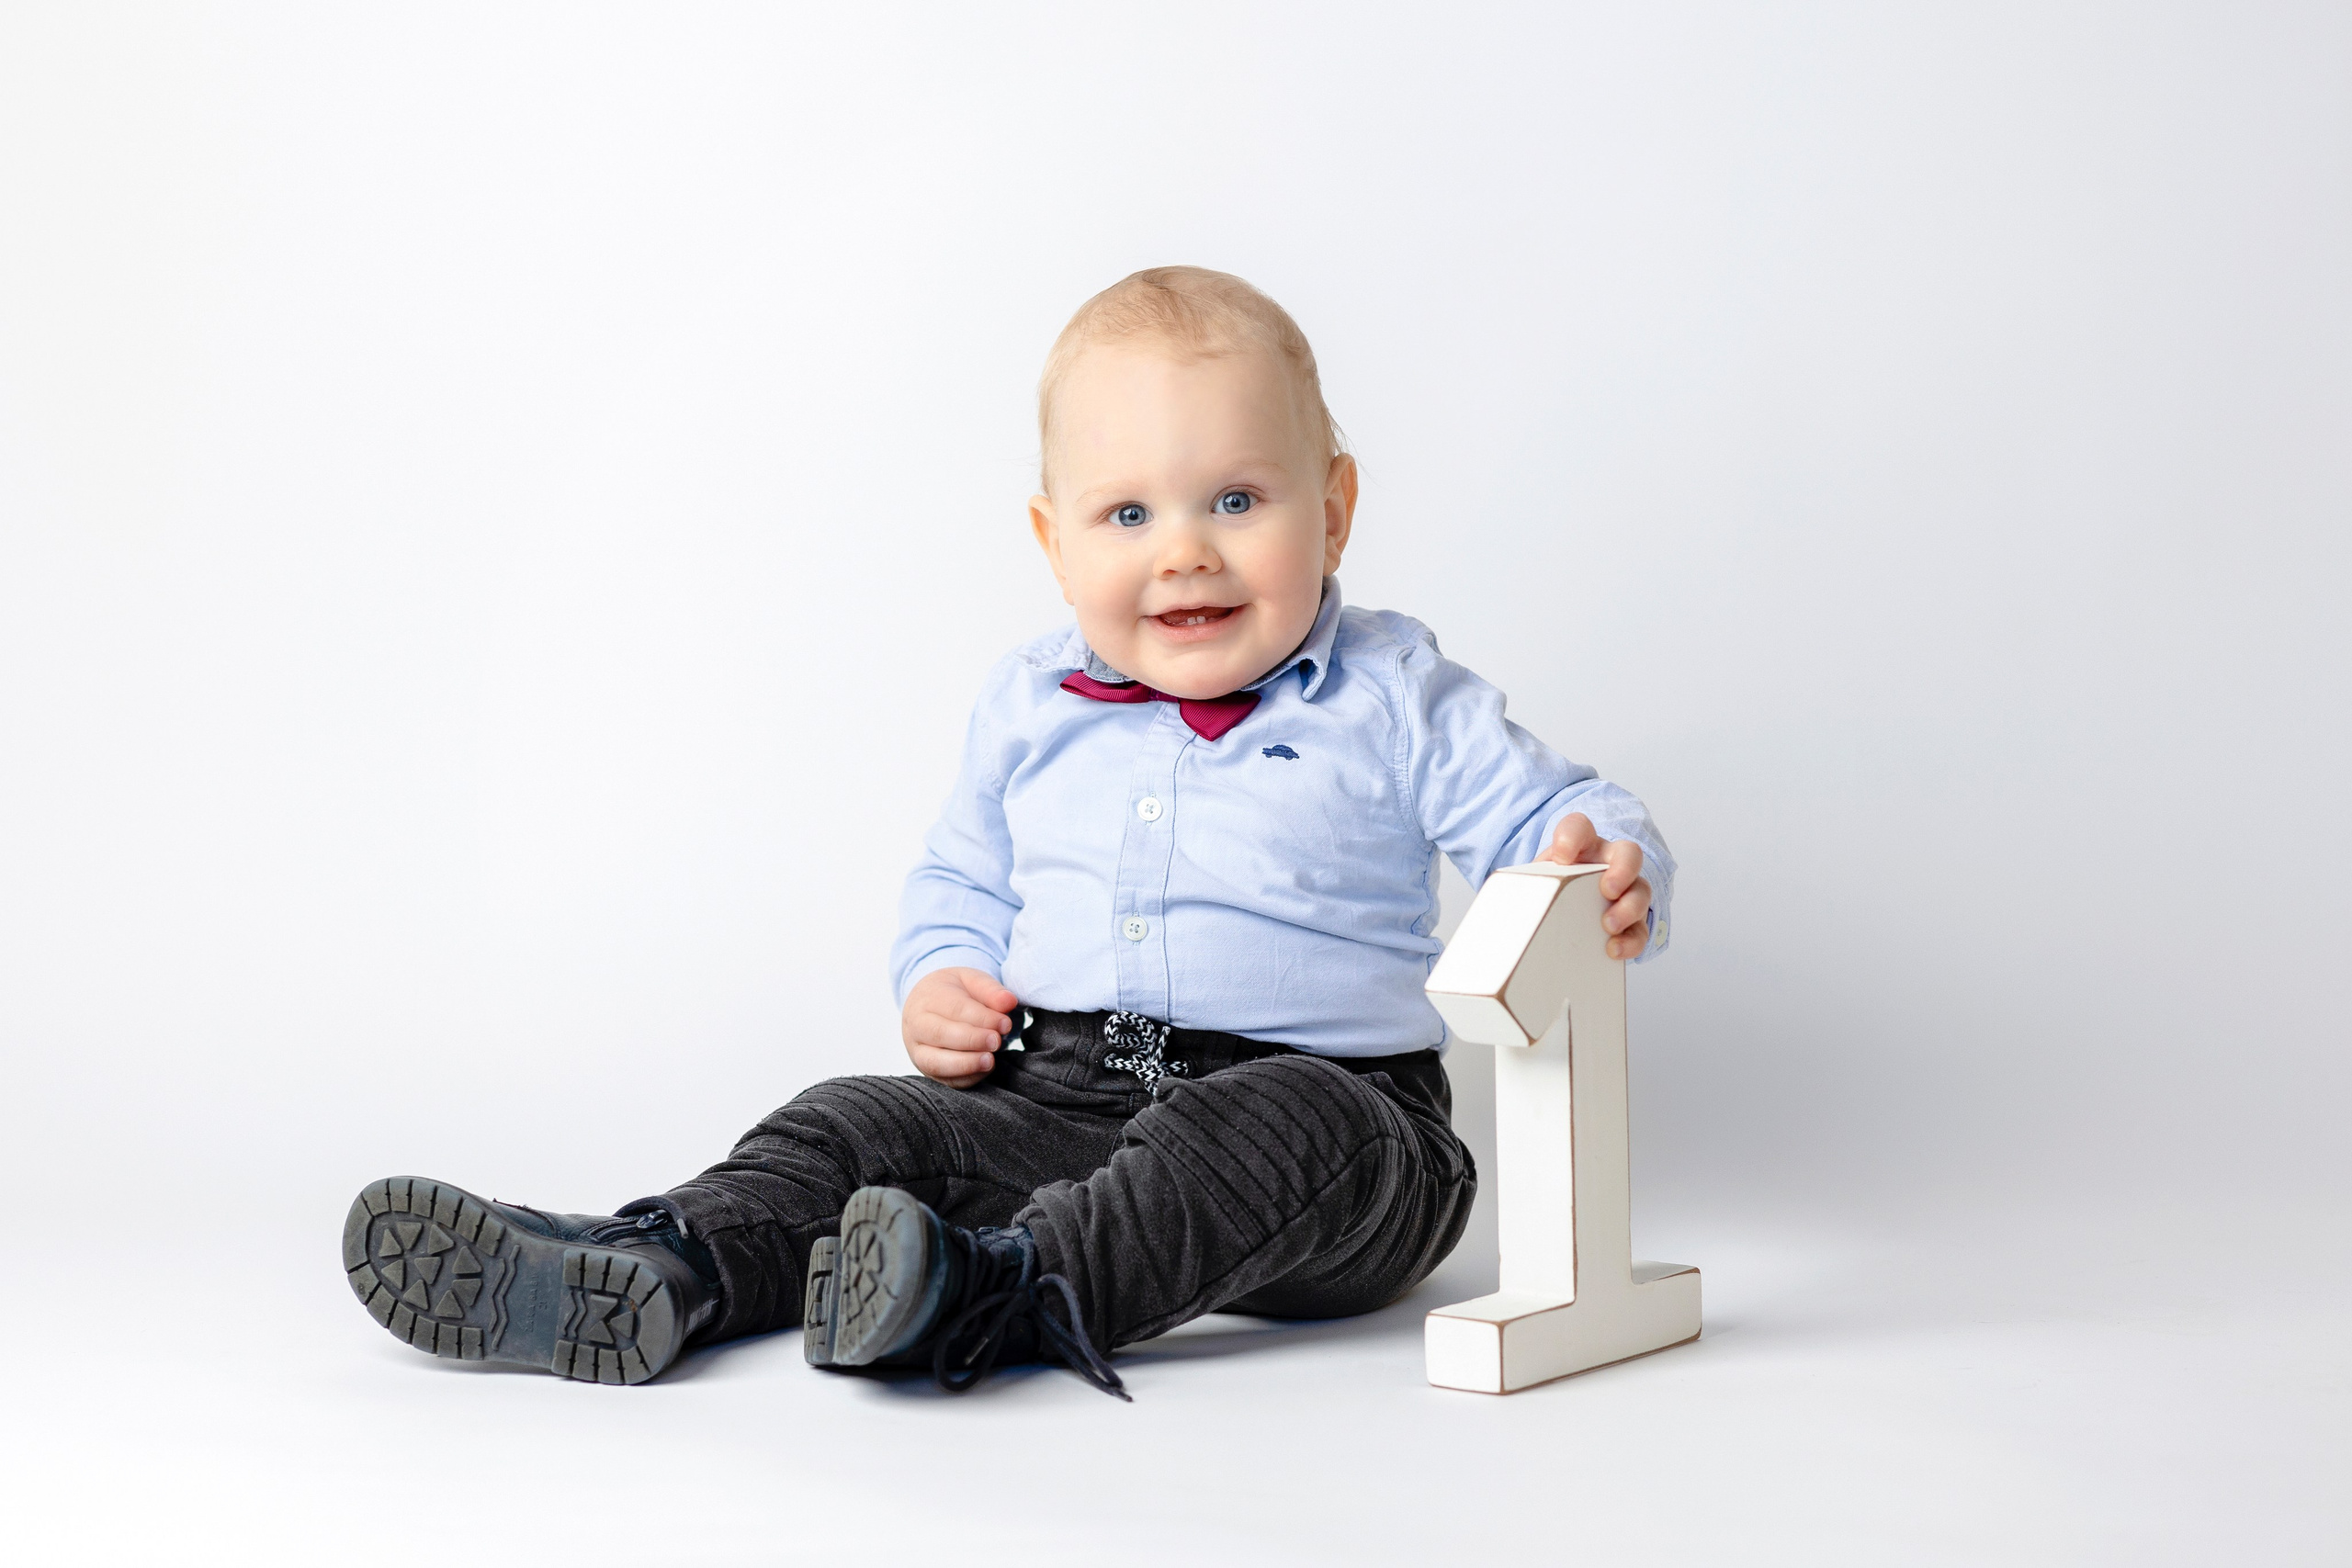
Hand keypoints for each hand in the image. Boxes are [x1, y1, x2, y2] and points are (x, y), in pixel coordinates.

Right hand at [902, 967, 1017, 1087]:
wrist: (926, 1003)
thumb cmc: (953, 992)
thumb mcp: (971, 980)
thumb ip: (990, 990)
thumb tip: (1009, 1002)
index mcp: (927, 997)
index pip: (955, 1009)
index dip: (982, 1018)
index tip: (1005, 1023)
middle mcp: (916, 1025)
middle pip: (939, 1034)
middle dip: (972, 1040)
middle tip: (997, 1041)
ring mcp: (918, 1050)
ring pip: (935, 1062)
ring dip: (965, 1064)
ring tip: (990, 1061)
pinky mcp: (926, 1070)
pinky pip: (943, 1080)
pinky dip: (965, 1078)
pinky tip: (984, 1069)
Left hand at [1535, 813, 1651, 959]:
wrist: (1563, 907)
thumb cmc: (1550, 889)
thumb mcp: (1535, 883)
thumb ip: (1521, 889)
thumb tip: (1492, 916)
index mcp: (1581, 847)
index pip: (1579, 828)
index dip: (1573, 837)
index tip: (1562, 857)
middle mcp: (1608, 863)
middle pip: (1628, 854)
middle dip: (1622, 870)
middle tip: (1608, 889)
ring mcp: (1626, 891)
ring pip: (1641, 891)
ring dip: (1628, 908)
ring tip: (1608, 925)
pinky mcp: (1632, 921)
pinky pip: (1641, 929)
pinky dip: (1630, 940)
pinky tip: (1614, 949)